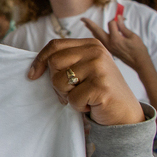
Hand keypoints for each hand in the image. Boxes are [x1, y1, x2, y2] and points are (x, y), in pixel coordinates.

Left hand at [28, 38, 143, 125]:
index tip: (32, 75)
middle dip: (55, 81)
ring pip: (59, 81)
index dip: (39, 60)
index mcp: (90, 44)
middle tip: (69, 91)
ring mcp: (99, 68)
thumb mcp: (83, 68)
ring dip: (66, 95)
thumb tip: (35, 66)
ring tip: (82, 96)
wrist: (124, 112)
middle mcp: (96, 52)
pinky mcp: (101, 87)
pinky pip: (71, 98)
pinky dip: (77, 106)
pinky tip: (90, 104)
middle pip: (54, 63)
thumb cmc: (97, 90)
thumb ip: (65, 61)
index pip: (54, 45)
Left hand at [81, 15, 149, 71]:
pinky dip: (97, 35)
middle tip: (82, 18)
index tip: (122, 17)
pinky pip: (100, 41)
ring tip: (86, 24)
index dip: (116, 19)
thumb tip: (117, 17)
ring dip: (92, 29)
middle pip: (97, 31)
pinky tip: (95, 32)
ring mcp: (108, 48)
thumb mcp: (132, 36)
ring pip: (97, 37)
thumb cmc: (138, 49)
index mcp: (115, 39)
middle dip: (90, 24)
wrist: (139, 63)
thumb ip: (123, 27)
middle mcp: (109, 44)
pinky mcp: (109, 50)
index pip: (111, 24)